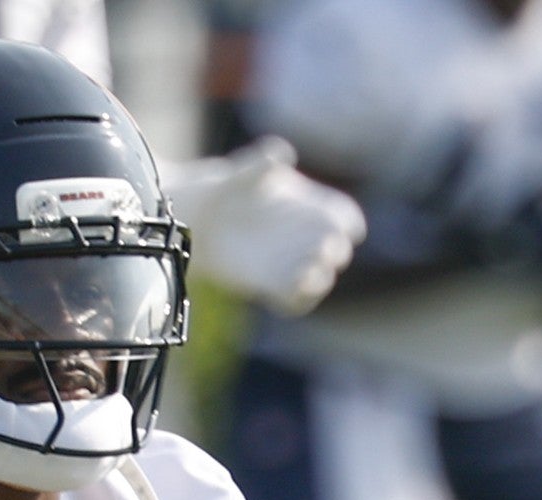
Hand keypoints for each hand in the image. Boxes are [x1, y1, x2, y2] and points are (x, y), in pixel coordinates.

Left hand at [164, 137, 366, 316]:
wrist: (194, 221)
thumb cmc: (222, 190)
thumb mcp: (238, 174)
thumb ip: (259, 165)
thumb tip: (279, 154)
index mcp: (309, 206)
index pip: (342, 216)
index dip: (347, 223)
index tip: (343, 227)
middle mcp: (305, 238)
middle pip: (336, 251)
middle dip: (335, 253)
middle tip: (323, 251)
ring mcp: (289, 263)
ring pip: (319, 279)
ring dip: (319, 281)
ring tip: (309, 275)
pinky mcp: (269, 285)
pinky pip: (293, 302)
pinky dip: (298, 300)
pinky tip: (293, 290)